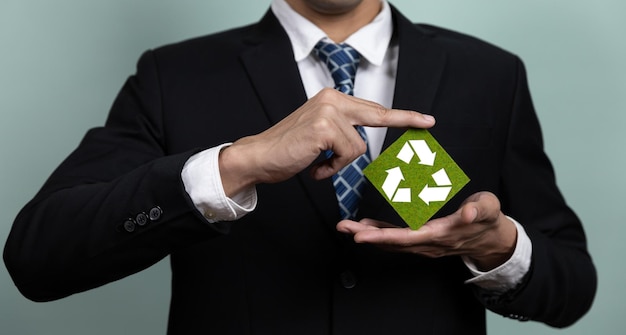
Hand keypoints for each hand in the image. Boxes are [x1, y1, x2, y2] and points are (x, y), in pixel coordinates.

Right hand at [218, 88, 435, 194]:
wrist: (259, 157)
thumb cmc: (288, 150)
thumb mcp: (319, 134)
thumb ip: (342, 131)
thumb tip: (365, 140)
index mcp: (332, 98)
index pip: (372, 108)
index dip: (400, 115)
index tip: (424, 119)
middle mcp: (332, 99)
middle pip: (378, 115)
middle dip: (406, 120)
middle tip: (430, 123)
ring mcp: (329, 112)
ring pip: (359, 147)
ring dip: (340, 163)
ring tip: (318, 163)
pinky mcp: (325, 128)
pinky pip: (347, 155)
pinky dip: (332, 168)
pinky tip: (314, 168)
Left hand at [336, 192, 517, 270]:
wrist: (491, 239)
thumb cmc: (488, 221)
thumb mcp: (489, 209)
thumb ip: (479, 209)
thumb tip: (467, 213)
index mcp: (442, 234)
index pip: (407, 237)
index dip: (384, 235)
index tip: (363, 234)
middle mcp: (429, 243)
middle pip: (392, 241)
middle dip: (366, 235)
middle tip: (344, 228)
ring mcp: (424, 244)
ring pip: (391, 242)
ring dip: (368, 234)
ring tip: (347, 226)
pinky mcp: (422, 240)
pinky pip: (397, 239)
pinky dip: (380, 233)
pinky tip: (367, 226)